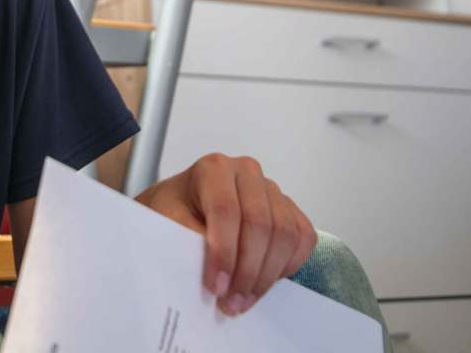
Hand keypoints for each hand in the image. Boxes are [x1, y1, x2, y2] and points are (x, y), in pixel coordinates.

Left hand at [136, 153, 316, 316]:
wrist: (180, 206)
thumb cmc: (172, 212)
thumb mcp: (167, 222)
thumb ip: (189, 242)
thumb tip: (216, 275)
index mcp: (213, 169)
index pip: (226, 209)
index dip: (224, 252)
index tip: (216, 286)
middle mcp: (246, 173)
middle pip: (260, 223)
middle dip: (247, 270)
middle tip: (231, 302)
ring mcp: (271, 190)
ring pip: (285, 233)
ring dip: (267, 275)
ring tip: (244, 299)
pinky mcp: (287, 208)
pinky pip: (303, 237)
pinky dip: (288, 264)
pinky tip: (265, 281)